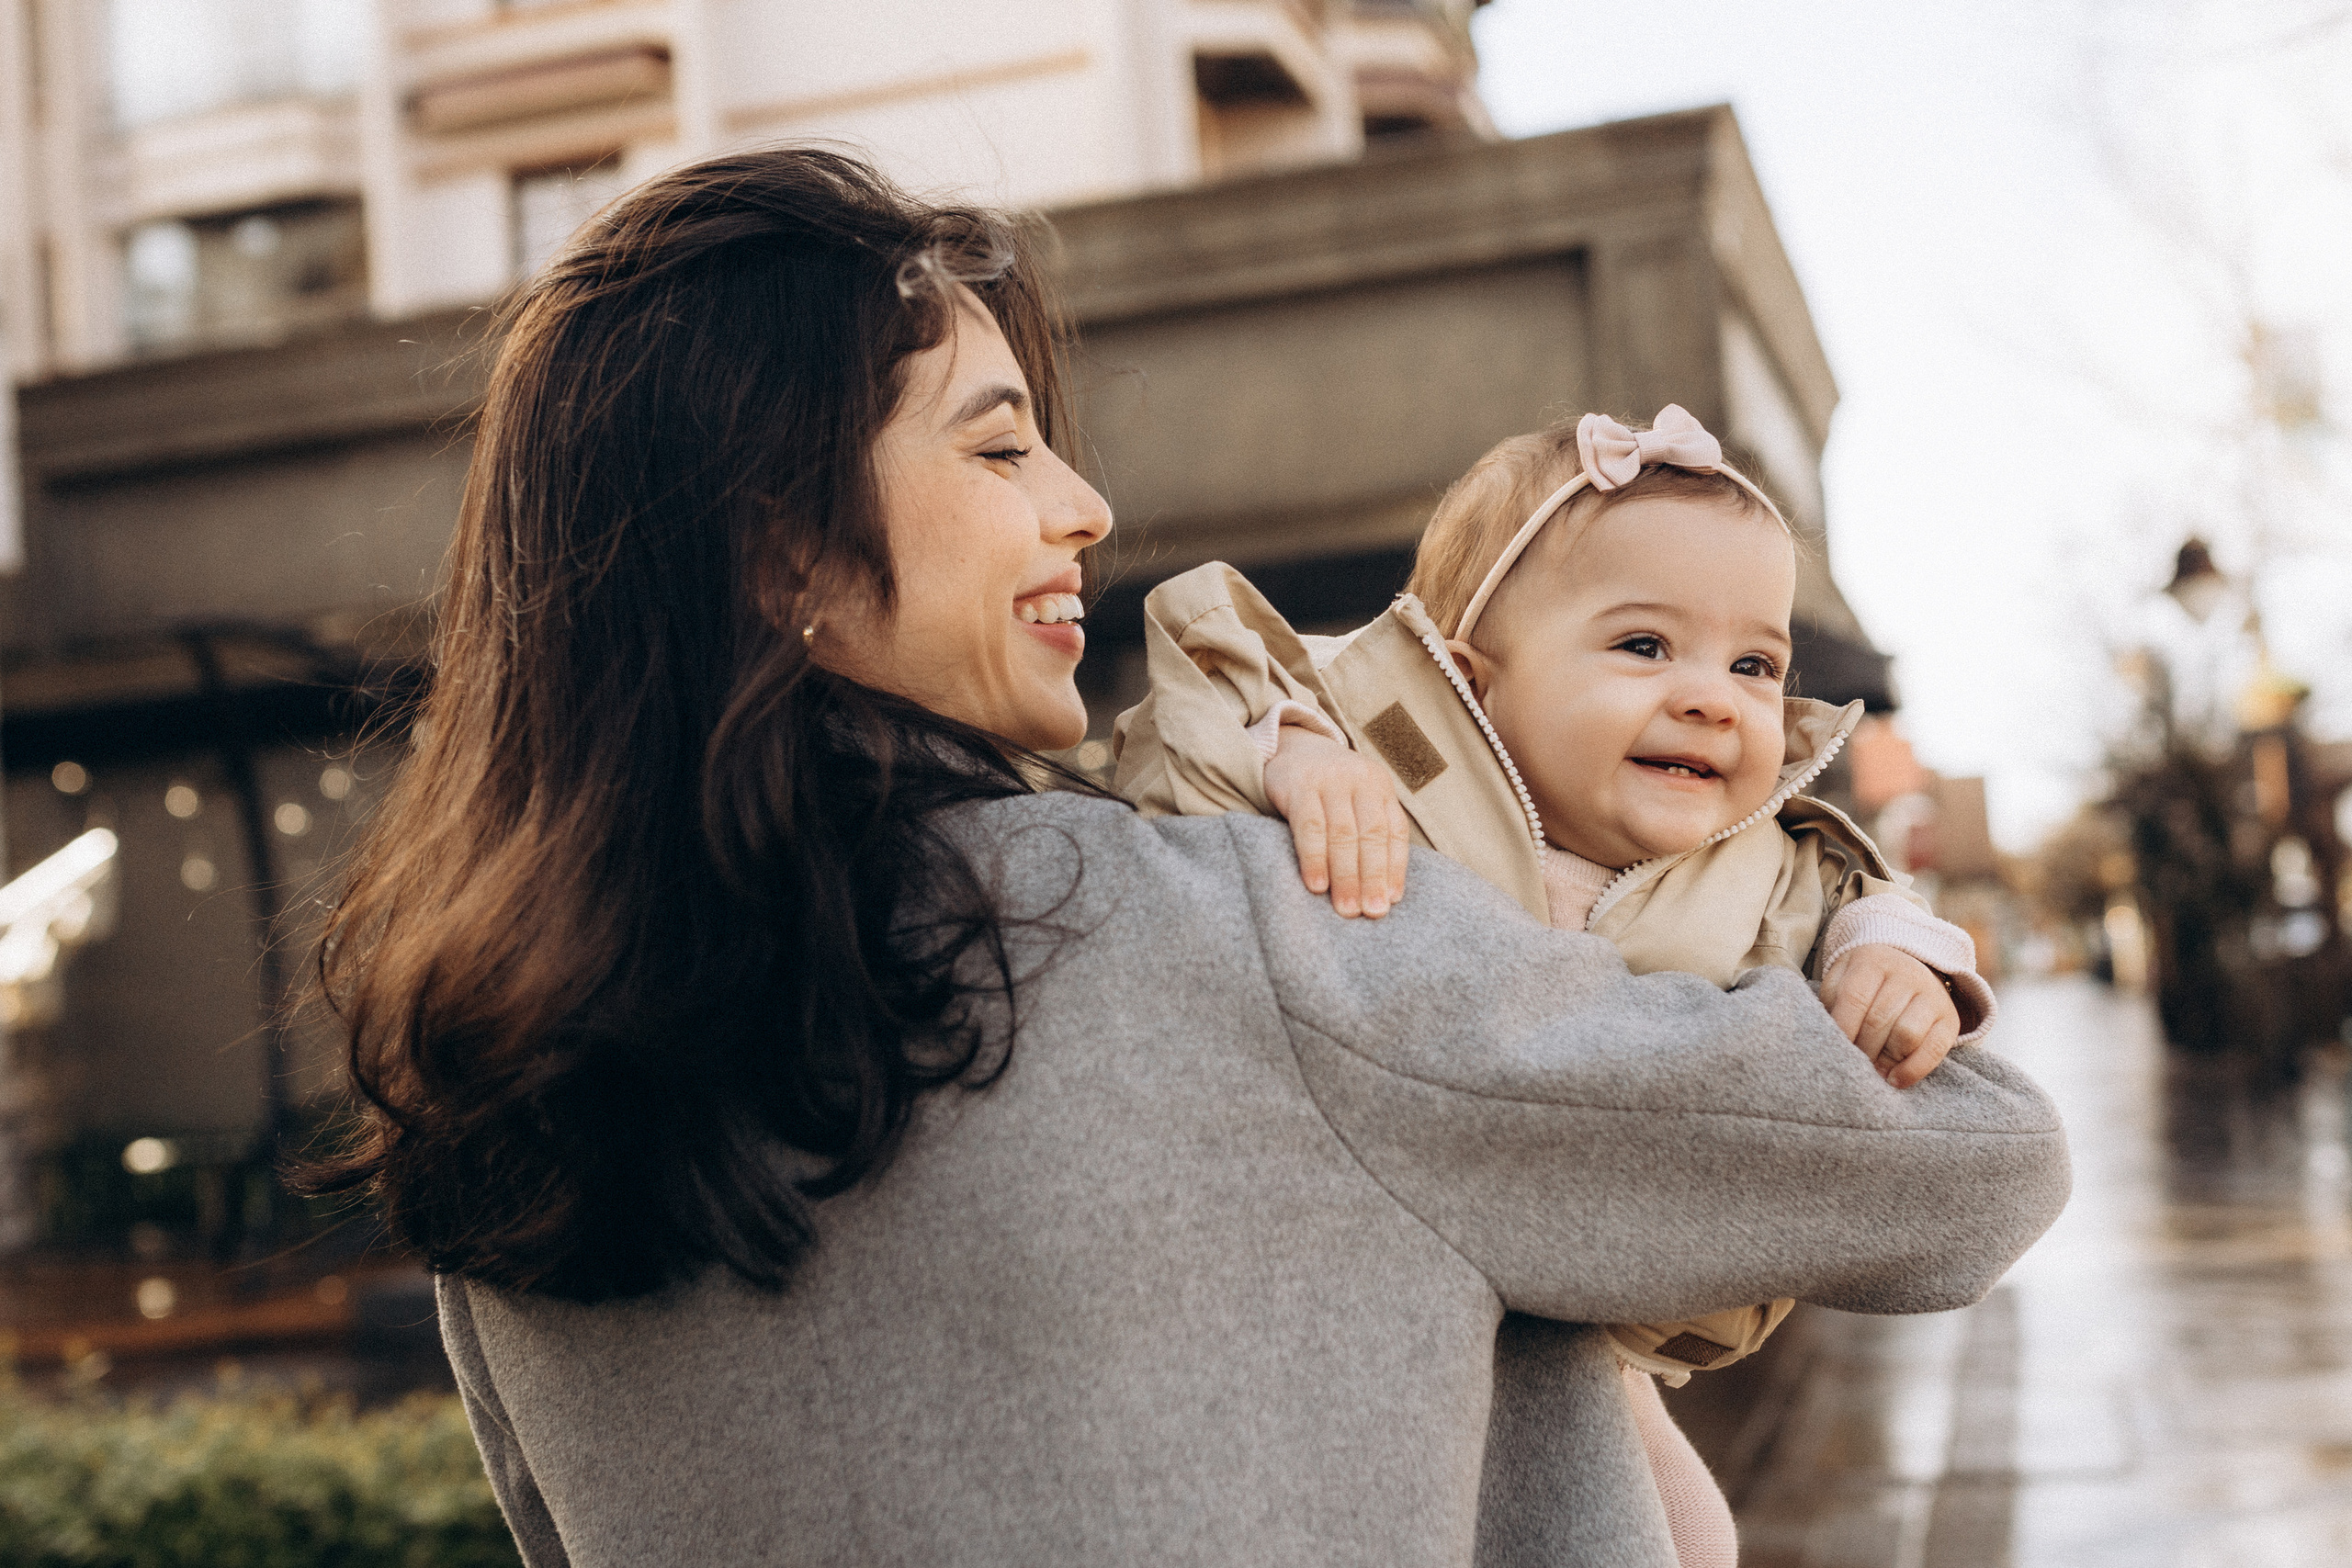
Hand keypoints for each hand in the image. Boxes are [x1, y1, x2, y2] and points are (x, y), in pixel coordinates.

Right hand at [1262, 727, 1410, 917]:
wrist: (1291, 747)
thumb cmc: (1329, 788)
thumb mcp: (1356, 800)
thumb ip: (1370, 833)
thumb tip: (1385, 890)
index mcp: (1380, 786)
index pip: (1394, 831)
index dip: (1395, 867)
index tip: (1392, 900)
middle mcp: (1360, 780)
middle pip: (1372, 834)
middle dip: (1372, 877)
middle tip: (1371, 912)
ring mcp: (1330, 780)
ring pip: (1343, 833)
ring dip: (1346, 875)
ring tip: (1346, 908)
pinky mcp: (1300, 785)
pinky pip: (1309, 827)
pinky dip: (1315, 858)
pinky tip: (1317, 884)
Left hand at [1821, 944, 1959, 1088]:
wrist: (1907, 967)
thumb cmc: (1864, 982)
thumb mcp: (1841, 979)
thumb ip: (1832, 1002)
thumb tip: (1829, 1039)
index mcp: (1873, 961)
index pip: (1855, 998)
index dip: (1843, 1028)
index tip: (1834, 1050)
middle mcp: (1906, 974)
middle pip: (1880, 1020)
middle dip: (1862, 1049)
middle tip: (1851, 1066)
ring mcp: (1932, 995)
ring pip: (1907, 1035)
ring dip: (1886, 1060)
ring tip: (1871, 1071)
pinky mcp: (1950, 1018)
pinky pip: (1935, 1049)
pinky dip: (1914, 1069)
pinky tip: (1896, 1080)